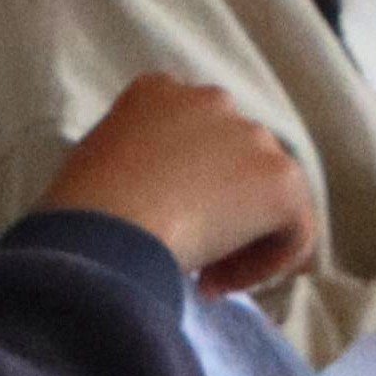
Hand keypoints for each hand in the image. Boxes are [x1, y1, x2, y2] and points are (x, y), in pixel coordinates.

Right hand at [41, 74, 319, 295]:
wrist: (104, 227)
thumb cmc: (81, 208)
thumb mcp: (98, 163)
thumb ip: (139, 160)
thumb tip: (164, 195)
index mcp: (159, 91)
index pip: (194, 137)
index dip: (186, 185)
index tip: (163, 221)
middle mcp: (212, 101)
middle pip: (237, 163)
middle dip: (221, 208)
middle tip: (190, 252)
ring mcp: (252, 137)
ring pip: (269, 197)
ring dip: (243, 238)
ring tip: (204, 275)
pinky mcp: (281, 180)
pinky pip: (294, 232)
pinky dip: (265, 265)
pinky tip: (219, 284)